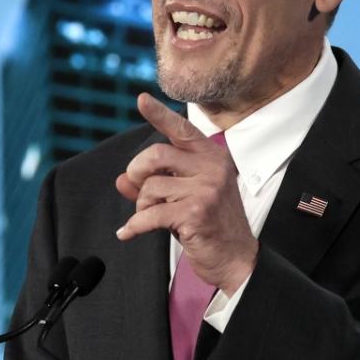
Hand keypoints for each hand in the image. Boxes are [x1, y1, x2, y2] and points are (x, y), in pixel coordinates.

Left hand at [115, 93, 257, 294]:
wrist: (237, 259)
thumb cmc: (211, 225)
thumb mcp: (185, 197)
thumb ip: (155, 184)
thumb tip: (121, 180)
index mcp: (212, 157)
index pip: (182, 129)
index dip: (159, 114)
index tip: (141, 100)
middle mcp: (212, 168)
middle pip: (155, 155)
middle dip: (137, 173)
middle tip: (138, 190)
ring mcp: (206, 189)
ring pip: (151, 186)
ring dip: (142, 204)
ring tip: (151, 216)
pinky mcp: (195, 212)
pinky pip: (150, 213)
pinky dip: (134, 225)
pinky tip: (128, 232)